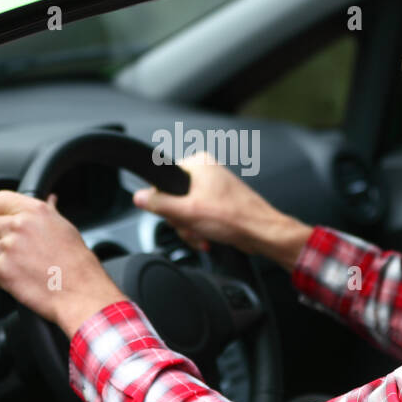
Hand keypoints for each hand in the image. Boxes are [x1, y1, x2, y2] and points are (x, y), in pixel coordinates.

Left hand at [0, 191, 126, 336]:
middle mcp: (19, 226)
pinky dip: (4, 280)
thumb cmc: (78, 263)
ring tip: (25, 268)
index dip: (1, 213)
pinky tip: (24, 281)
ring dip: (1, 261)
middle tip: (18, 251)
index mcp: (35, 211)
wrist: (80, 292)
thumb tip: (49, 199)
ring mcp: (8, 248)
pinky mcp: (2, 271)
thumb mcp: (66, 228)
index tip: (7, 223)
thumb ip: (49, 212)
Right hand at [132, 152, 312, 270]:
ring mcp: (213, 188)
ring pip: (185, 211)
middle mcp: (206, 172)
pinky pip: (198, 216)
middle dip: (181, 220)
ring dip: (191, 228)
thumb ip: (159, 204)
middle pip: (173, 199)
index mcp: (198, 164)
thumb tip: (139, 198)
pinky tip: (208, 237)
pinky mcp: (219, 203)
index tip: (175, 215)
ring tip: (203, 234)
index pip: (162, 181)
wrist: (262, 233)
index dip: (164, 204)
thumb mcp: (187, 212)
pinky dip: (200, 230)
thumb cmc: (234, 218)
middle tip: (193, 226)